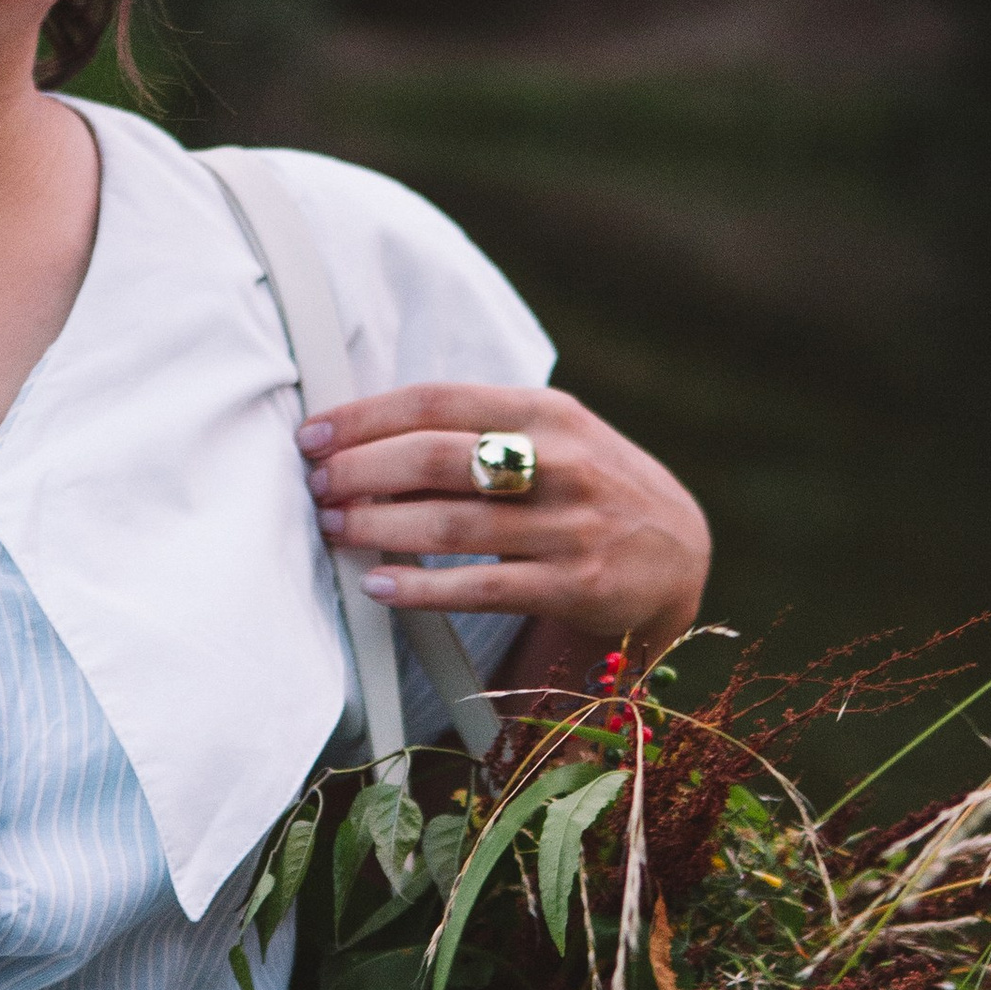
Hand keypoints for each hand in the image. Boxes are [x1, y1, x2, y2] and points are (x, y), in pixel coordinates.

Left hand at [300, 382, 708, 665]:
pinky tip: (378, 585)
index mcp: (546, 412)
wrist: (676, 555)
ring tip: (334, 528)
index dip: (366, 417)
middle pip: (437, 457)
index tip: (314, 435)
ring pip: (451, 522)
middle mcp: (562, 461)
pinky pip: (481, 588)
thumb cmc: (586, 488)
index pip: (438, 401)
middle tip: (317, 485)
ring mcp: (570, 524)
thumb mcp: (550, 439)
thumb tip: (366, 443)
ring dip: (379, 525)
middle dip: (361, 470)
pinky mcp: (574, 584)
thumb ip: (475, 433)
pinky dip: (421, 587)